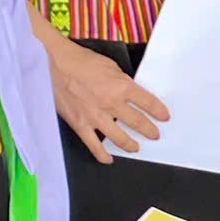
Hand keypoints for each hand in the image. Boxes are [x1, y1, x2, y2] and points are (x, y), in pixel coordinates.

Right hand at [48, 37, 168, 164]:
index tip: (164, 117)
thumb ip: (122, 82)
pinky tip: (109, 159)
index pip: (148, 102)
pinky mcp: (80, 125)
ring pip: (119, 138)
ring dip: (131, 145)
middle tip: (155, 135)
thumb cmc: (82, 61)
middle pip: (137, 122)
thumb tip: (131, 94)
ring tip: (137, 147)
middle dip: (149, 130)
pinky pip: (94, 145)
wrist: (55, 64)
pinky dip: (102, 155)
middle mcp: (111, 104)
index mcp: (121, 87)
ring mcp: (95, 117)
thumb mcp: (111, 66)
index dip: (159, 111)